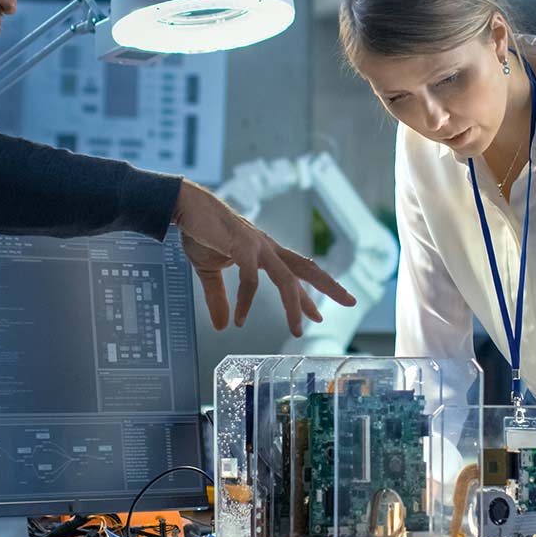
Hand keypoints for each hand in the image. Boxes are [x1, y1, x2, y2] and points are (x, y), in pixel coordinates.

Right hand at [172, 180, 355, 335]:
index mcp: (264, 251)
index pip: (294, 275)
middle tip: (351, 301)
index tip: (318, 314)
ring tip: (297, 330)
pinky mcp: (242, 246)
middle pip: (306, 268)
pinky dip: (246, 301)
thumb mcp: (210, 270)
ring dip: (294, 305)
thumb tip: (223, 326)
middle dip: (329, 286)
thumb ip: (218, 298)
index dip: (306, 296)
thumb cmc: (200, 232)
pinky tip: (240, 319)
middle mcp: (267, 247)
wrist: (184, 206)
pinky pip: (250, 279)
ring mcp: (257, 246)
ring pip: (287, 278)